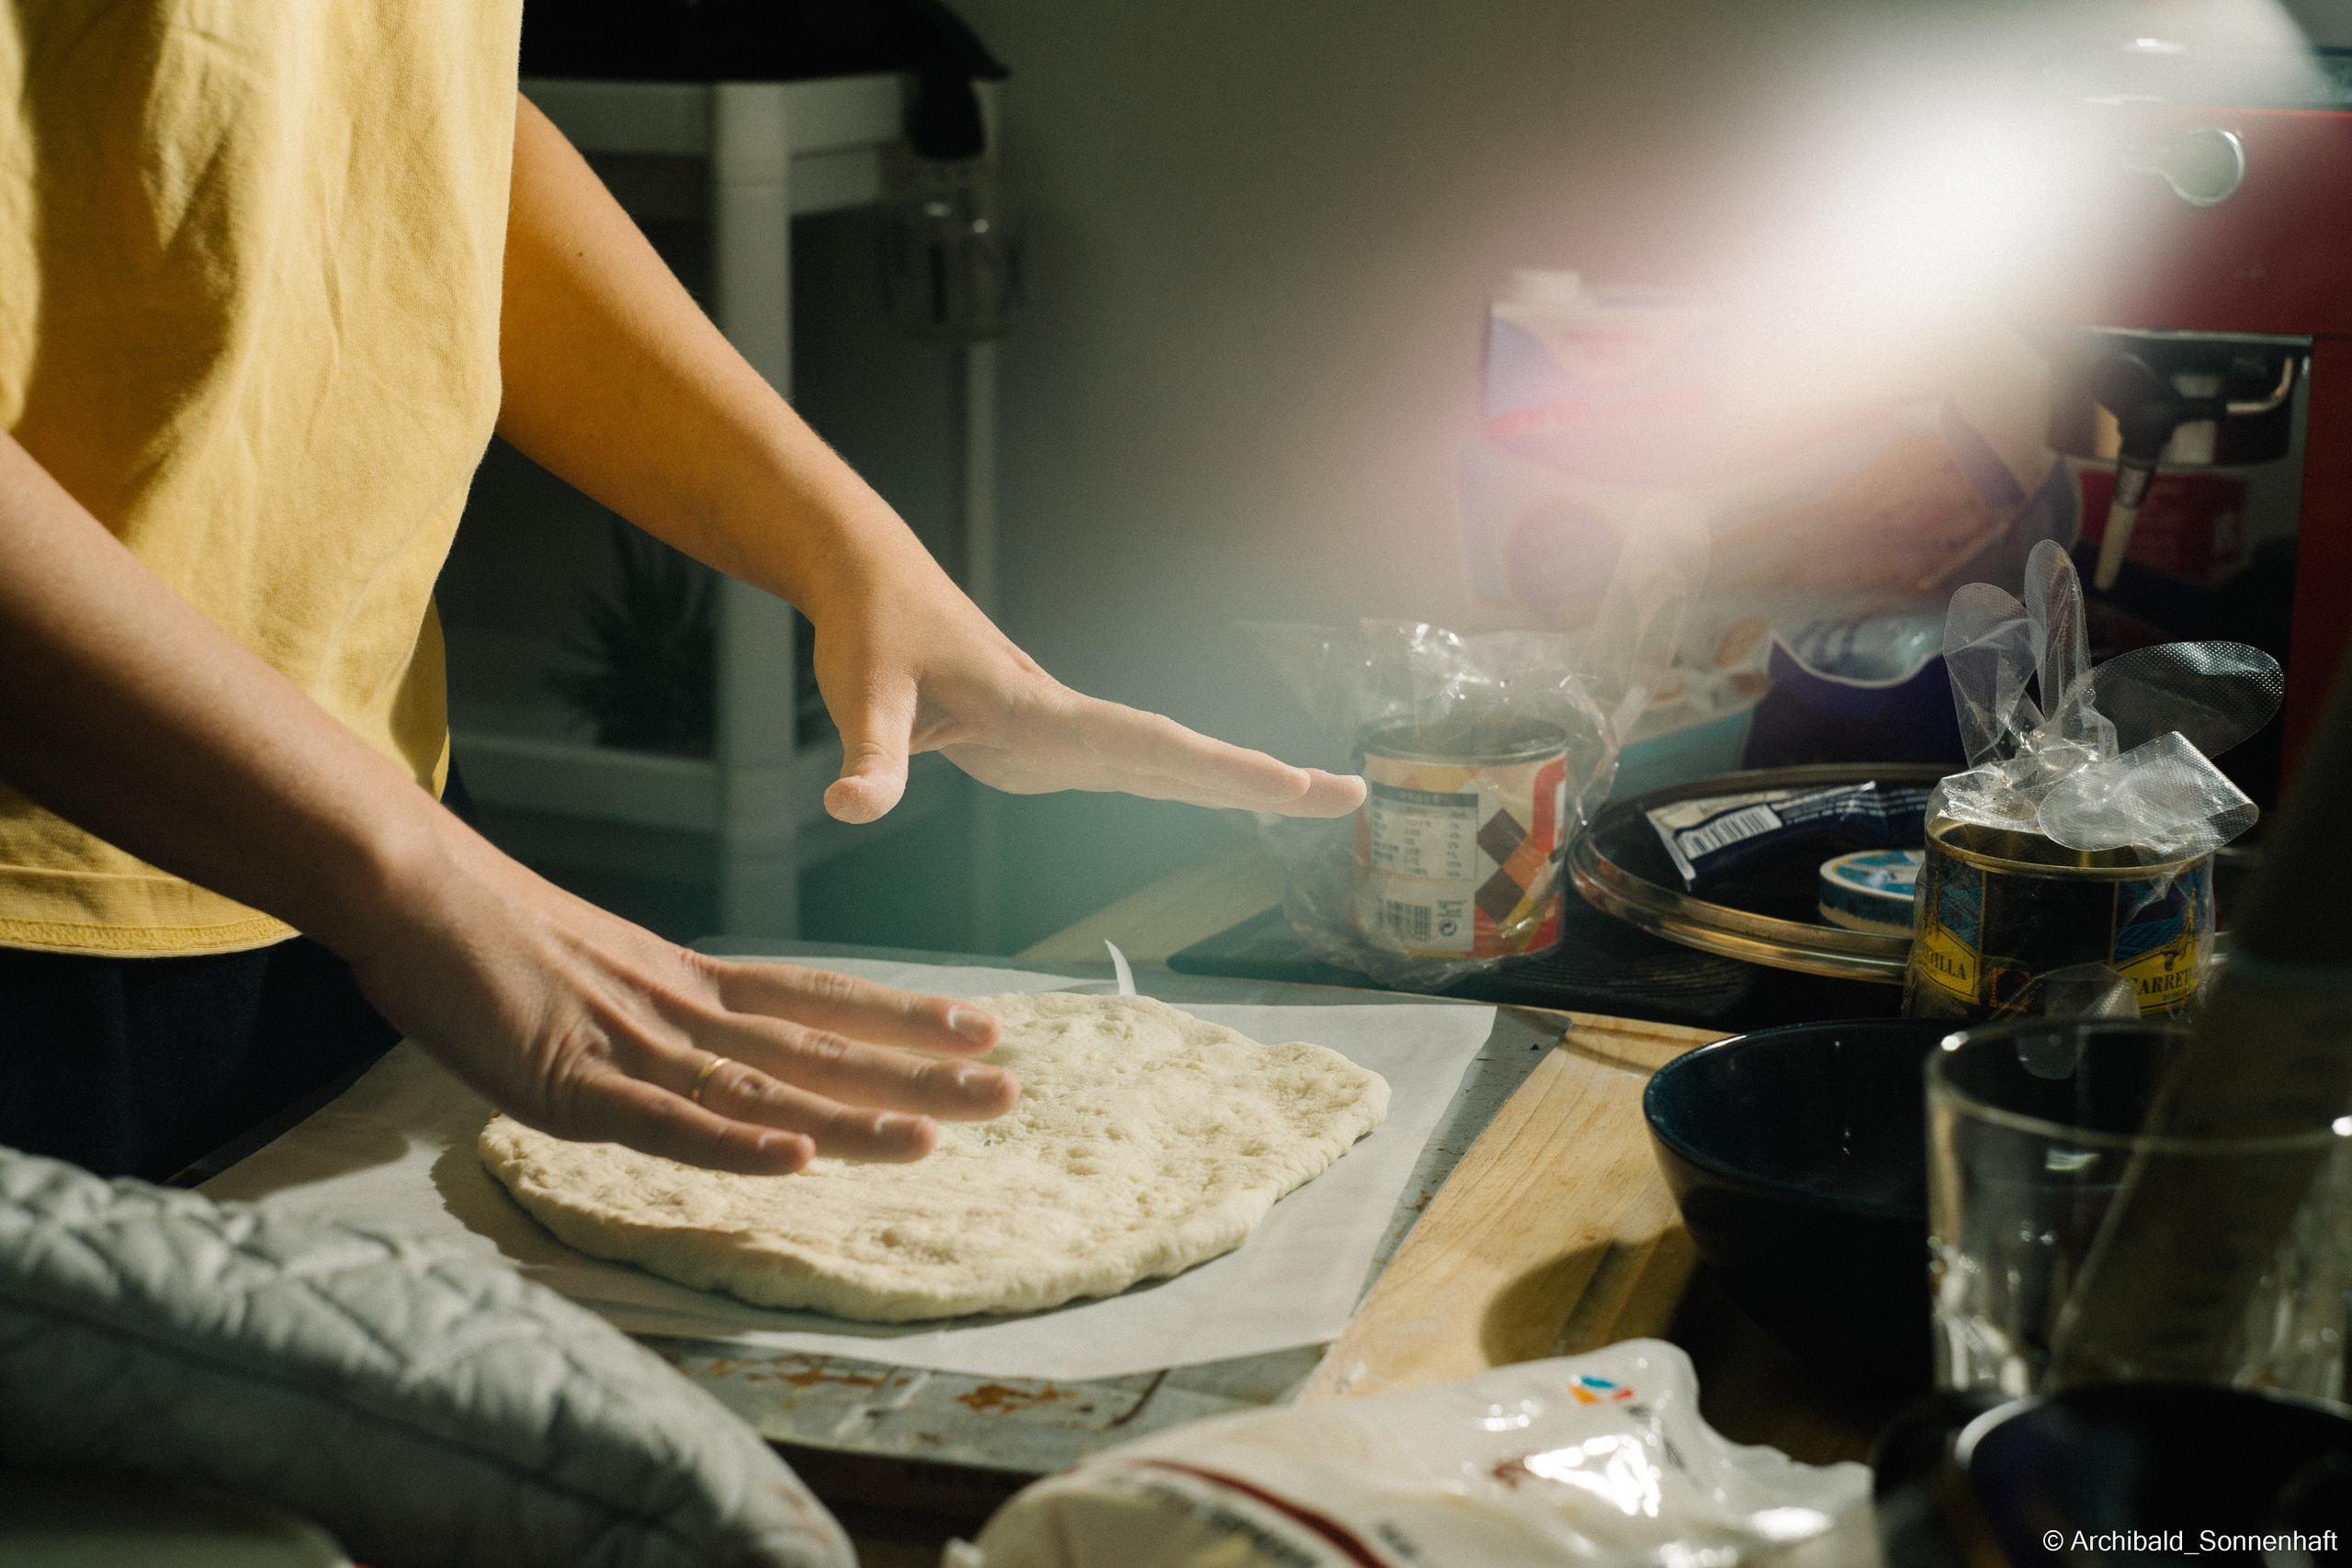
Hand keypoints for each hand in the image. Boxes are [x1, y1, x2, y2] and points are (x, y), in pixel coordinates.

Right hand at [342, 822, 1018, 1175]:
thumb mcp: (600, 980)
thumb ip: (660, 1025)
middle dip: (916, 1072)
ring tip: (933, 1134)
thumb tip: (708, 1063)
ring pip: (762, 1089)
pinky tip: (795, 1160)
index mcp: (693, 984)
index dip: (905, 1016)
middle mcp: (684, 1011)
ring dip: (850, 1115)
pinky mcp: (572, 1084)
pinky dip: (732, 1144)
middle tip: (1008, 1087)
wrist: (410, 890)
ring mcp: (633, 1047)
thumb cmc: (495, 936)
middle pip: (819, 1046)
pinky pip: (665, 1124)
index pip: (822, 1000)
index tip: (984, 1026)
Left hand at [810, 548, 1364, 825]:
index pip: (1148, 746)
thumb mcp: (863, 692)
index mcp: (1040, 712)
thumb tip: (850, 809)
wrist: (869, 577)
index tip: (1293, 785)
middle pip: (1181, 756)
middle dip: (1264, 781)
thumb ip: (869, 758)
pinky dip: (1188, 783)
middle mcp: (1066, 723)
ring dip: (1237, 782)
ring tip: (1317, 800)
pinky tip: (1220, 799)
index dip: (1224, 771)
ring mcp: (1063, 734)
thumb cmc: (869, 629)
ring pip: (1165, 760)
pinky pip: (1133, 767)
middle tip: (1348, 800)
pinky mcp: (1045, 744)